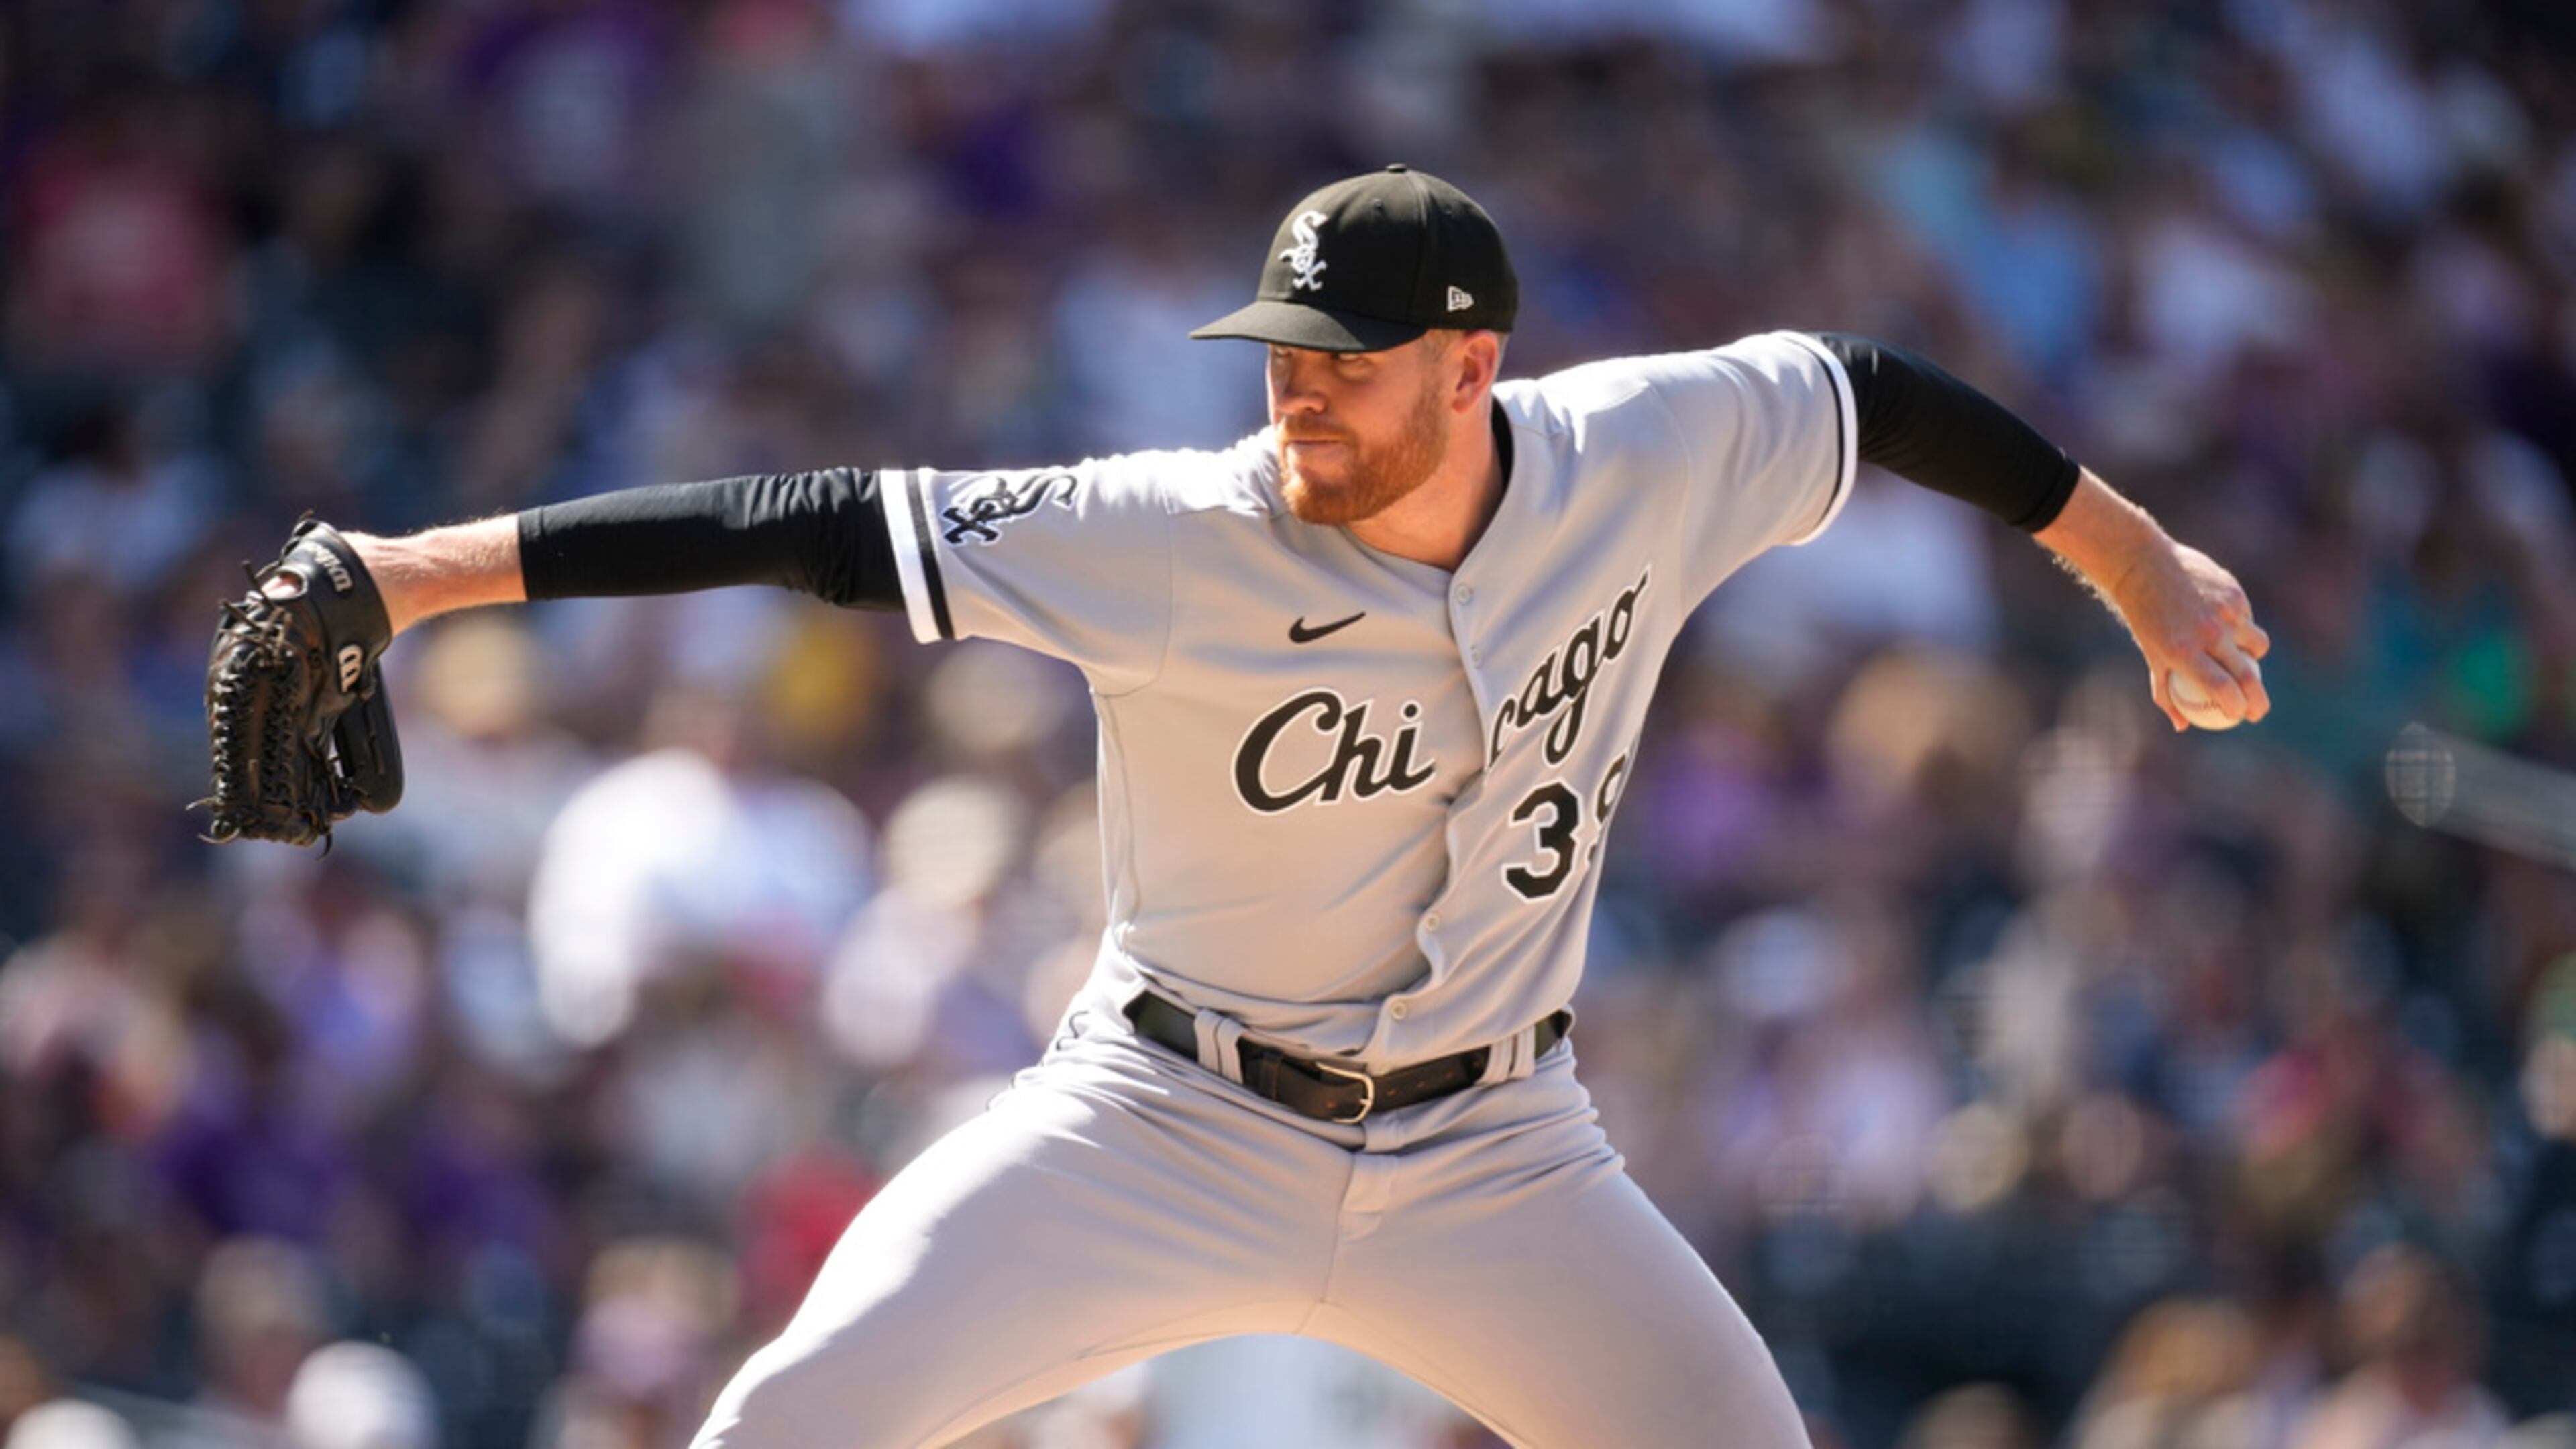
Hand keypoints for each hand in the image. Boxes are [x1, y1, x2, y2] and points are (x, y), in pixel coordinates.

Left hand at [2108, 541, 2271, 730]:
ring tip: (2244, 664)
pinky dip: (2243, 629)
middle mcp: (2208, 633)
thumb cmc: (2145, 617)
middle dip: (2258, 700)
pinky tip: (2228, 626)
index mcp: (2183, 651)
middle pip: (2247, 675)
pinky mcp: (2235, 594)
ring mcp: (2225, 612)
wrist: (2144, 566)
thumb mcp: (2150, 655)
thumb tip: (2182, 725)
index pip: (2222, 688)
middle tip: (2258, 711)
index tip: (2241, 716)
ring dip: (2255, 660)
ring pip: (2258, 646)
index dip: (2237, 706)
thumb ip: (2165, 692)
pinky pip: (2249, 620)